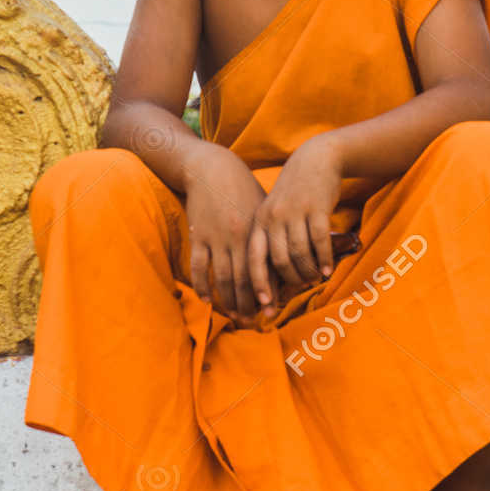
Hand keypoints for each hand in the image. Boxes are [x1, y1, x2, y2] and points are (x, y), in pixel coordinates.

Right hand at [181, 145, 270, 317]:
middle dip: (251, 303)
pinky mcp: (198, 236)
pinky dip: (203, 285)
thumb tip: (290, 259)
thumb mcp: (264, 209)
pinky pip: (199, 267)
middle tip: (255, 321)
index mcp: (259, 231)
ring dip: (230, 300)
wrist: (213, 169)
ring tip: (236, 316)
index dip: (270, 291)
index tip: (274, 310)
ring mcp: (217, 238)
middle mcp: (239, 237)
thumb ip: (273, 234)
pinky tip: (208, 299)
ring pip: (224, 277)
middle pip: (246, 279)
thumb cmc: (243, 190)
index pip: (266, 268)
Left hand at [246, 134, 343, 309]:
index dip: (259, 284)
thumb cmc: (293, 193)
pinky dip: (324, 259)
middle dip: (289, 282)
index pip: (254, 259)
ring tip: (315, 279)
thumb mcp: (273, 211)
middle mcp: (274, 218)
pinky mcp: (317, 208)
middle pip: (279, 261)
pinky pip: (320, 241)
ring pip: (300, 254)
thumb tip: (270, 277)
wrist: (315, 160)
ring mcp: (295, 212)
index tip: (265, 305)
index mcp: (259, 221)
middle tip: (300, 289)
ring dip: (308, 271)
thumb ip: (269, 238)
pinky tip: (328, 270)